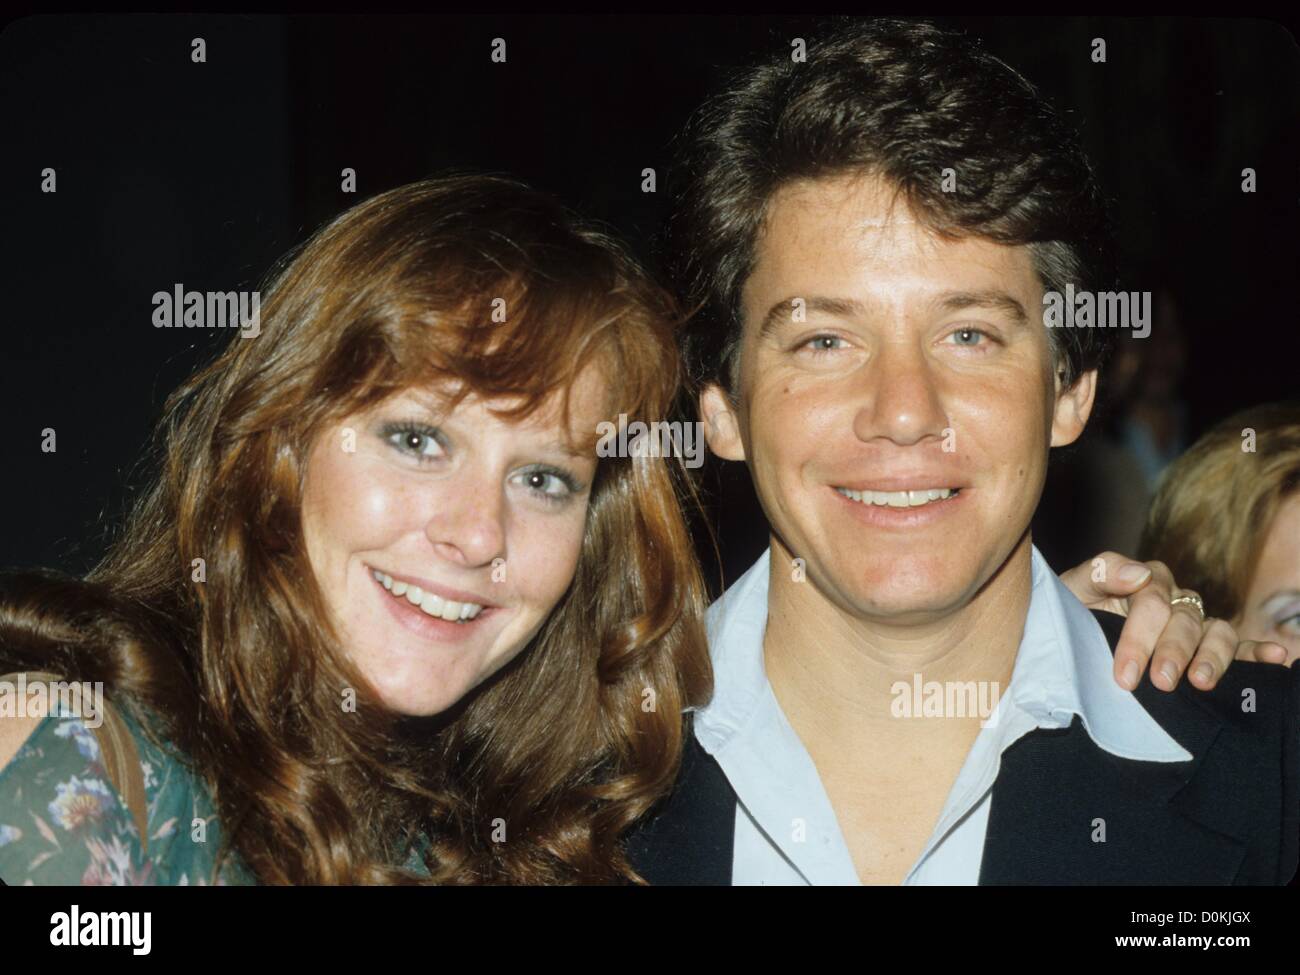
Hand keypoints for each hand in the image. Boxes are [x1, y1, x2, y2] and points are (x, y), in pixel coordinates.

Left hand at [1059, 552, 1290, 691]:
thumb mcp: (1072, 589)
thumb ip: (1099, 572)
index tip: (1125, 674)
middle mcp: (1175, 599)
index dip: (1139, 638)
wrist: (1069, 638)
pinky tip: (1276, 658)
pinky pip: (1240, 646)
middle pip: (1184, 620)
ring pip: (1217, 632)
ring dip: (1213, 657)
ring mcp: (1194, 624)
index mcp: (1144, 581)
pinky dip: (1259, 652)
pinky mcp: (1206, 647)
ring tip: (1201, 682)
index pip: (1152, 603)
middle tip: (1160, 682)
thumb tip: (1137, 574)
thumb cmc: (1071, 612)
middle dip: (1173, 652)